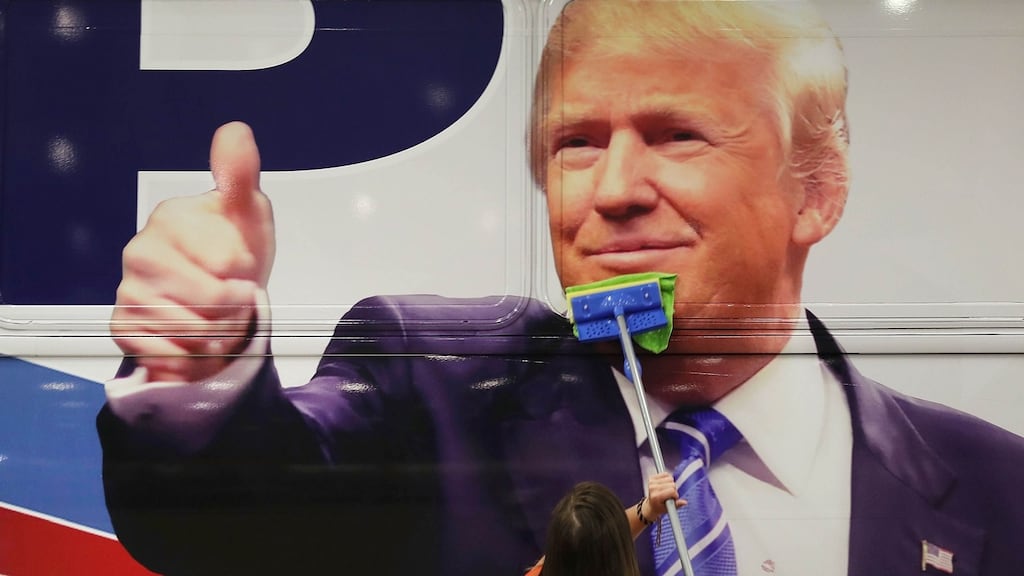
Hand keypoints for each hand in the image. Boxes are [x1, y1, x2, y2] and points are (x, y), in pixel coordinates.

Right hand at [110, 122, 275, 382]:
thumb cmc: (234, 254)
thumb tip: (237, 131)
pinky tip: (195, 340)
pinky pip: (170, 355)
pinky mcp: (124, 329)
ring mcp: (129, 292)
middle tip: (234, 301)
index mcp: (170, 218)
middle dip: (234, 308)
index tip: (243, 268)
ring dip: (218, 334)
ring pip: (194, 331)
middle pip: (210, 300)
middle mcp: (140, 252)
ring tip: (217, 319)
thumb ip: (240, 173)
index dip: (246, 272)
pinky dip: (193, 356)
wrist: (220, 304)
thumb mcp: (247, 211)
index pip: (226, 261)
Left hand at [642, 472, 683, 519]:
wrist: (650, 505)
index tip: (673, 499)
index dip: (675, 495)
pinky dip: (667, 479)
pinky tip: (665, 485)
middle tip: (669, 495)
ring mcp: (652, 482)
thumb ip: (677, 505)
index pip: (672, 491)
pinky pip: (665, 474)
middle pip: (672, 484)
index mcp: (656, 497)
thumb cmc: (659, 507)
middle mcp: (653, 488)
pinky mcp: (652, 478)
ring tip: (667, 490)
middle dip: (673, 490)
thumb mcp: (668, 509)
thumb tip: (684, 502)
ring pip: (670, 478)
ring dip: (671, 484)